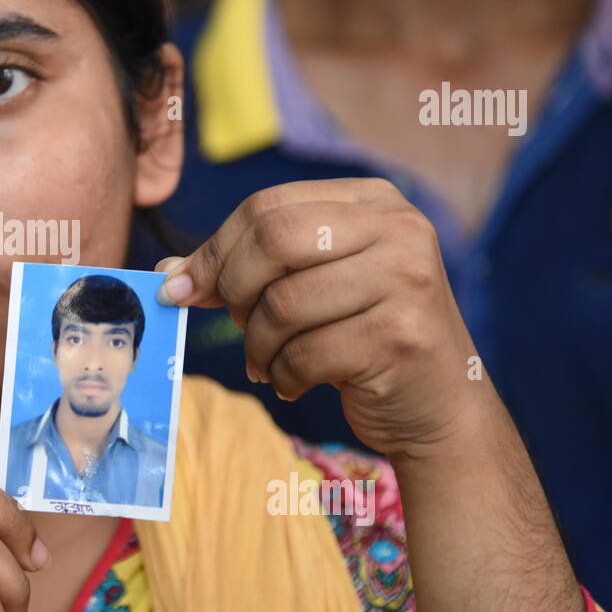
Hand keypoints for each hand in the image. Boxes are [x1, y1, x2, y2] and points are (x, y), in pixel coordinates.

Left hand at [156, 178, 486, 457]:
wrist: (440, 409)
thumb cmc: (363, 339)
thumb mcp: (316, 285)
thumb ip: (252, 267)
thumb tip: (170, 273)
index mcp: (372, 201)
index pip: (268, 206)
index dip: (214, 249)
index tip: (183, 288)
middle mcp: (398, 229)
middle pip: (272, 242)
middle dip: (234, 290)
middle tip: (237, 324)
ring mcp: (406, 280)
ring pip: (283, 304)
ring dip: (259, 346)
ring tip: (269, 362)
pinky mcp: (401, 337)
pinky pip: (305, 354)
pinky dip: (284, 376)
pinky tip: (296, 382)